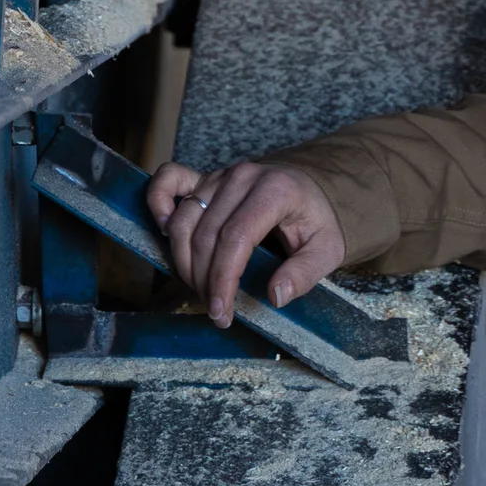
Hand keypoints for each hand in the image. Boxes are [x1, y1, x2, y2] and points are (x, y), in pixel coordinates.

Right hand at [144, 160, 346, 326]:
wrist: (310, 189)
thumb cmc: (315, 220)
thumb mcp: (327, 249)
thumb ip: (304, 273)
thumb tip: (275, 296)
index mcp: (276, 190)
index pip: (236, 238)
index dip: (222, 279)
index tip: (221, 311)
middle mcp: (243, 177)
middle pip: (206, 235)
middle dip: (203, 280)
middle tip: (215, 309)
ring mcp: (220, 174)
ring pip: (183, 220)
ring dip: (183, 261)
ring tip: (200, 288)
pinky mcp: (204, 176)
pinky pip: (169, 179)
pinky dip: (158, 203)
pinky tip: (165, 235)